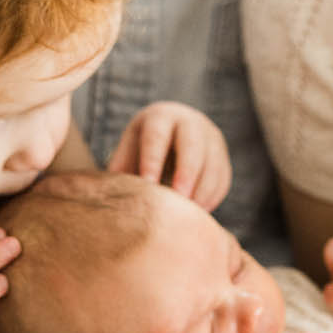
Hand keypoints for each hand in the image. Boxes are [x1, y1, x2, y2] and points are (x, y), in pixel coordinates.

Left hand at [107, 101, 231, 208]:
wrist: (172, 136)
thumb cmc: (140, 151)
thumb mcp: (129, 152)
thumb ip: (121, 170)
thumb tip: (109, 198)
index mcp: (160, 117)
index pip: (157, 137)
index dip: (152, 161)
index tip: (147, 186)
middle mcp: (190, 123)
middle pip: (192, 146)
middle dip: (186, 174)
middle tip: (178, 200)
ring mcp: (211, 139)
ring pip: (212, 165)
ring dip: (201, 191)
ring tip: (186, 214)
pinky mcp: (223, 158)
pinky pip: (221, 180)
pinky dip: (211, 198)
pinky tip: (197, 214)